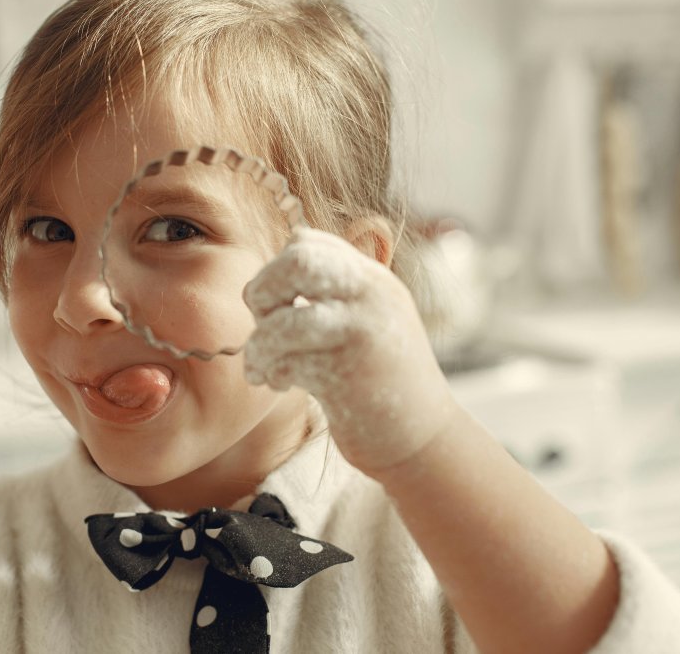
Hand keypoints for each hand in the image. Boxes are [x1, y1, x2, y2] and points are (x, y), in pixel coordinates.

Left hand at [243, 227, 458, 476]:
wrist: (421, 438)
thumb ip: (331, 289)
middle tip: (264, 324)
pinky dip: (270, 373)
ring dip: (258, 346)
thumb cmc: (379, 380)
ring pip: (281, 321)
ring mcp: (361, 333)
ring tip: (262, 366)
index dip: (275, 269)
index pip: (306, 242)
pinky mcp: (347, 375)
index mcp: (372, 279)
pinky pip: (285, 363)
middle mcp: (371, 296)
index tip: (277, 305)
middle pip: (296, 261)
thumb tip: (280, 257)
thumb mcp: (365, 320)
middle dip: (262, 292)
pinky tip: (279, 383)